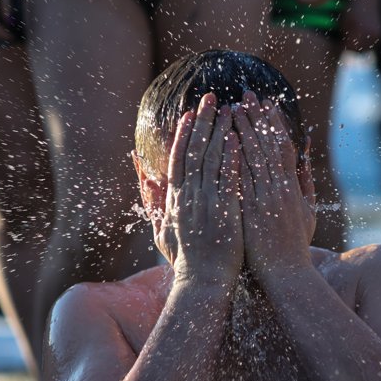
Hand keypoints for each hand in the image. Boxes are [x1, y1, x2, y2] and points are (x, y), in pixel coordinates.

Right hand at [156, 93, 242, 285]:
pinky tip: (237, 138)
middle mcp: (189, 198)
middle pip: (195, 152)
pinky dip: (231, 158)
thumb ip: (153, 202)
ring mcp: (206, 204)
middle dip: (203, 122)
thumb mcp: (161, 230)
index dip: (184, 134)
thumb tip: (143, 178)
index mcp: (176, 200)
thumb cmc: (184, 260)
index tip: (190, 113)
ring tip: (228, 109)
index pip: (179, 159)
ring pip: (212, 160)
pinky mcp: (224, 213)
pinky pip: (228, 180)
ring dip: (219, 132)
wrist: (203, 283)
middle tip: (211, 97)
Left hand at [234, 91, 315, 278]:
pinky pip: (243, 179)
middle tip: (245, 94)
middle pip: (267, 145)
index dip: (274, 122)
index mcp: (292, 187)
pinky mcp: (252, 211)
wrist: (286, 275)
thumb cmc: (294, 246)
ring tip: (231, 108)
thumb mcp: (308, 212)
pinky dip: (236, 159)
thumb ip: (305, 182)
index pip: (283, 146)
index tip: (265, 102)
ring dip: (243, 130)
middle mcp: (280, 188)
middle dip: (256, 118)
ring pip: (254, 157)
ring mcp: (265, 199)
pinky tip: (227, 140)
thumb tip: (305, 155)